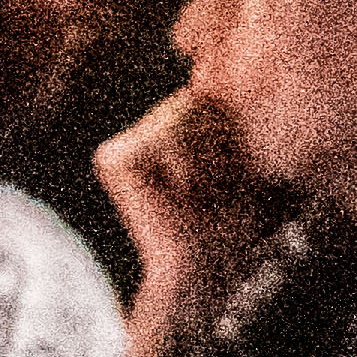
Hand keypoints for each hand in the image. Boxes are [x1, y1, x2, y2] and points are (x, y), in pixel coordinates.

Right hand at [96, 82, 268, 321]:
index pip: (207, 100)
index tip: (230, 180)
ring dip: (207, 155)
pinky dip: (186, 162)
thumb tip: (237, 85)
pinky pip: (166, 132)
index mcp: (161, 139)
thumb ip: (236, 121)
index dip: (230, 135)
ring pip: (183, 111)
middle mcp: (133, 139)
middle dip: (219, 142)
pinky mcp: (111, 159)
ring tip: (201, 192)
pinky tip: (181, 193)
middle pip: (195, 100)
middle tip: (215, 189)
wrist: (207, 271)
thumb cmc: (235, 224)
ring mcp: (117, 149)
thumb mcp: (245, 164)